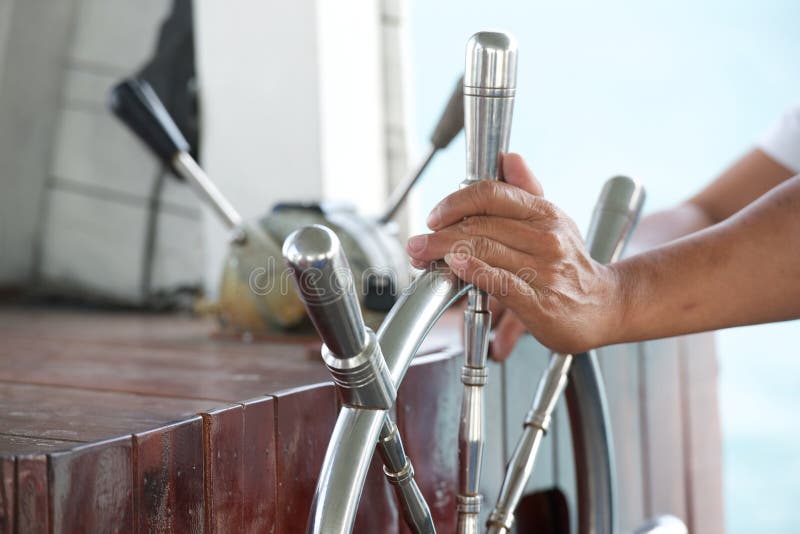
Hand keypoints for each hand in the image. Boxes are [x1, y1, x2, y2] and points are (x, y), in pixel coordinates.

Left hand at [406, 153, 621, 354]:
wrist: (606, 307)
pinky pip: (500, 281)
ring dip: (445, 252)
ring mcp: (545, 269)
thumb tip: (509, 157)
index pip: (492, 194)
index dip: (456, 202)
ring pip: (484, 250)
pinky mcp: (541, 301)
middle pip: (480, 225)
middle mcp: (546, 237)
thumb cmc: (571, 265)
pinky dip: (473, 271)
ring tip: (423, 256)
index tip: (435, 216)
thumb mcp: (554, 221)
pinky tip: (455, 266)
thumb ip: (526, 190)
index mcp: (545, 213)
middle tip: (417, 242)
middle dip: (440, 233)